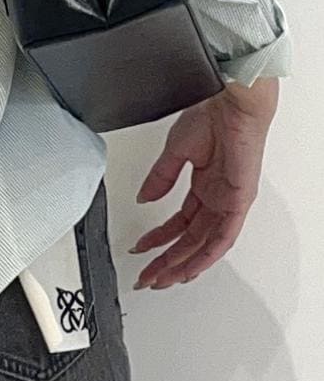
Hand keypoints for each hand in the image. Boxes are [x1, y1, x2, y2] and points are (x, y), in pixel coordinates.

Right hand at [130, 77, 278, 289]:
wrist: (229, 102)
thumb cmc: (210, 115)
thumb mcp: (174, 150)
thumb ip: (160, 179)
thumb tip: (143, 199)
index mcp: (205, 184)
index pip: (180, 222)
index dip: (160, 239)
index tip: (142, 249)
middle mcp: (217, 198)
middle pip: (190, 239)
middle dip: (167, 260)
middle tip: (149, 276)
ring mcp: (228, 202)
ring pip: (205, 245)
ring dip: (183, 263)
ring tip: (163, 278)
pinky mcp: (238, 202)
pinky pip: (223, 238)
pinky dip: (206, 255)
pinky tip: (190, 266)